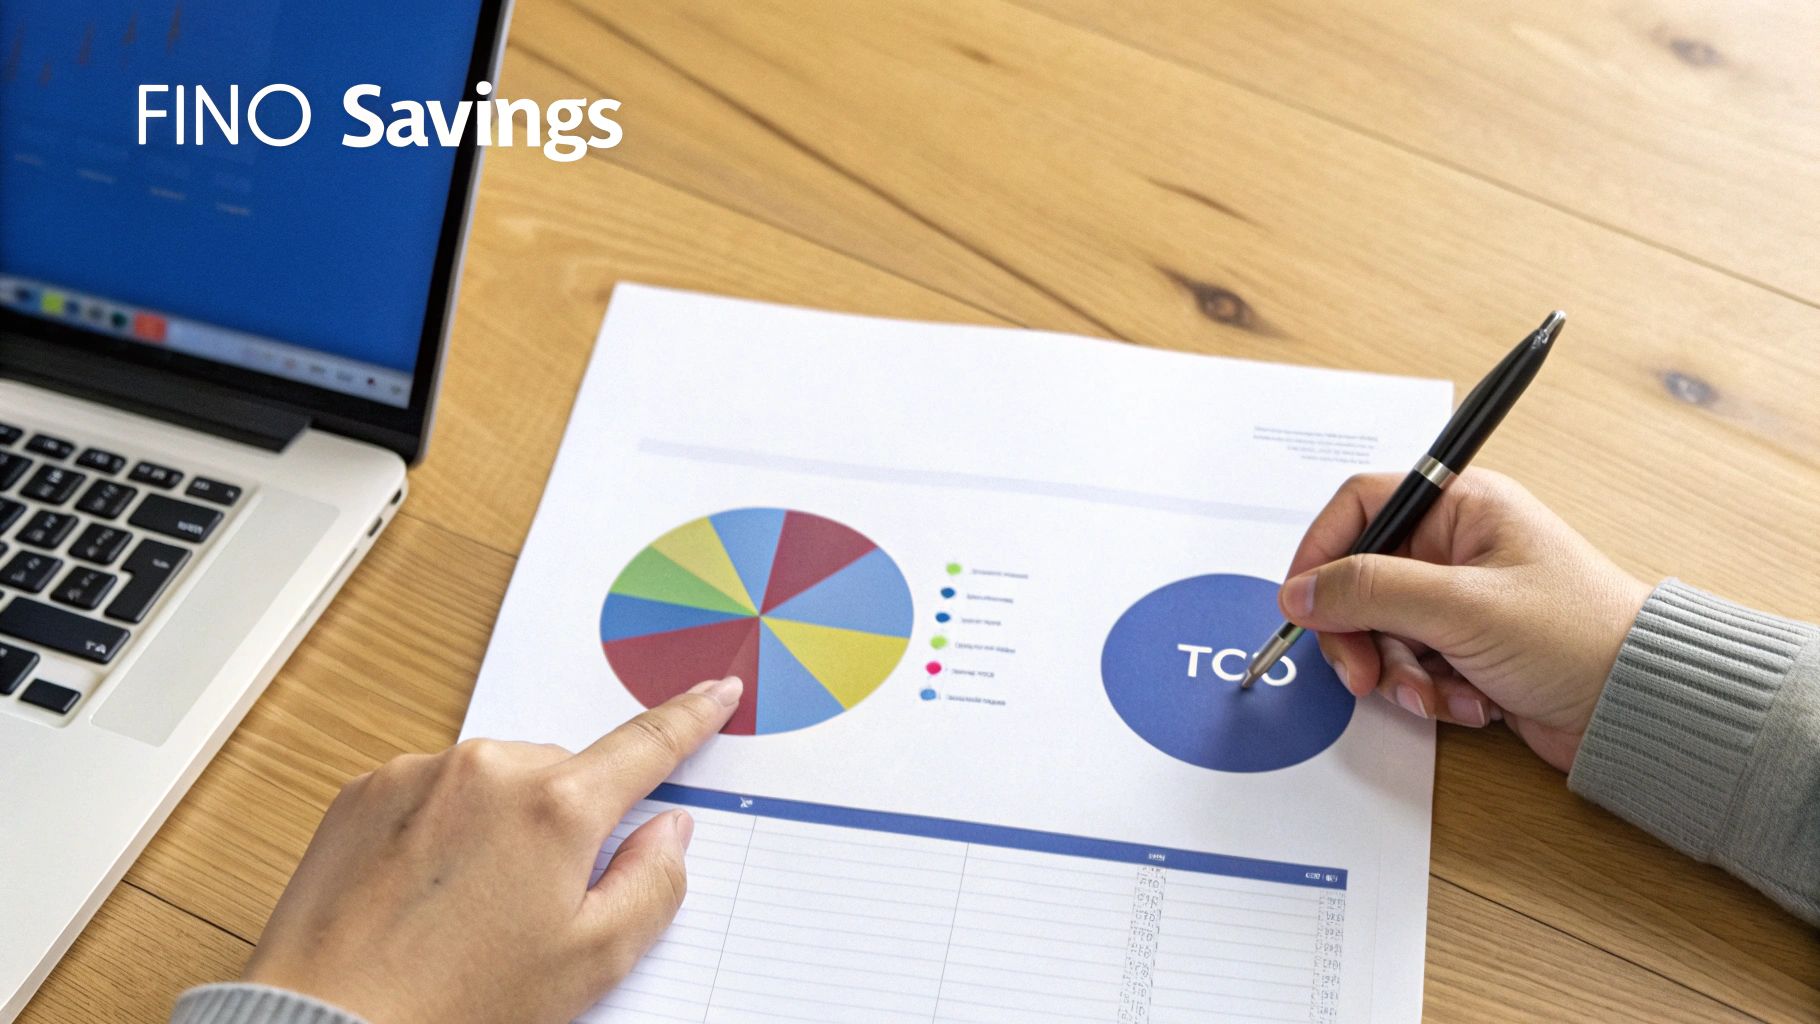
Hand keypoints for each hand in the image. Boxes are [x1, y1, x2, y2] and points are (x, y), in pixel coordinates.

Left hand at [241, 676, 744, 1023]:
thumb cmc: (457, 1006)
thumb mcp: (590, 962)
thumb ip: (652, 884)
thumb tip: (669, 831)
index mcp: (557, 807)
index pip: (646, 744)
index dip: (691, 716)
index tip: (716, 691)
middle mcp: (489, 769)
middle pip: (564, 774)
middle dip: (567, 821)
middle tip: (540, 902)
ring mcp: (420, 774)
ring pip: (496, 780)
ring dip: (500, 824)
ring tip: (468, 910)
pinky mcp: (365, 791)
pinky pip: (431, 791)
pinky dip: (441, 828)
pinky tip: (424, 894)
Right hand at [1279, 470, 1649, 771]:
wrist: (1641, 709)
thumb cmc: (1580, 636)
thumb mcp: (1462, 606)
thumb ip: (1370, 591)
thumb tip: (1299, 592)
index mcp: (1463, 507)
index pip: (1362, 506)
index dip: (1321, 552)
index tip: (1301, 602)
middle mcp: (1457, 546)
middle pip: (1361, 578)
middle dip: (1358, 633)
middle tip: (1360, 673)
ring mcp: (1460, 599)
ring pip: (1381, 629)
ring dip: (1396, 672)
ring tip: (1434, 695)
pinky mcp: (1466, 647)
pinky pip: (1411, 664)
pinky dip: (1427, 690)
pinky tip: (1468, 704)